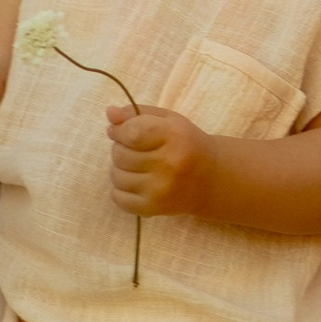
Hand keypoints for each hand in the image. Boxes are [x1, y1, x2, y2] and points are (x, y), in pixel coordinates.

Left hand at [106, 103, 211, 220]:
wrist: (210, 179)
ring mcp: (160, 190)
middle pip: (120, 154)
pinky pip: (118, 198)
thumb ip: (137, 114)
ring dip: (121, 169)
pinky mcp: (153, 208)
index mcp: (174, 137)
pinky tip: (136, 183)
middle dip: (121, 149)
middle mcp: (168, 165)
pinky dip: (121, 190)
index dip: (119, 131)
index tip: (121, 131)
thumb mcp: (168, 120)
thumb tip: (110, 113)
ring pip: (116, 176)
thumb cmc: (186, 143)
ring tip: (137, 167)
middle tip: (136, 150)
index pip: (131, 133)